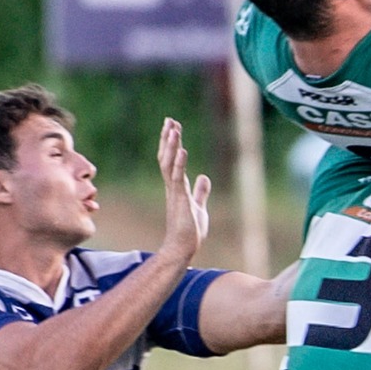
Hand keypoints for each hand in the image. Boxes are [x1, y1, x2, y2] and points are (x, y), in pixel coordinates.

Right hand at [157, 118, 209, 265]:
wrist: (182, 249)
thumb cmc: (189, 231)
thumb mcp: (199, 206)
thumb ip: (201, 191)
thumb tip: (204, 177)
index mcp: (177, 188)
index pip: (171, 161)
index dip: (170, 144)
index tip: (172, 127)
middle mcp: (173, 188)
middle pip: (166, 158)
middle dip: (168, 139)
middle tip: (169, 120)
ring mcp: (175, 193)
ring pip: (169, 165)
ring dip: (170, 146)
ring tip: (173, 128)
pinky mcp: (180, 200)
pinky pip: (178, 179)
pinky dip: (179, 164)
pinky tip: (182, 150)